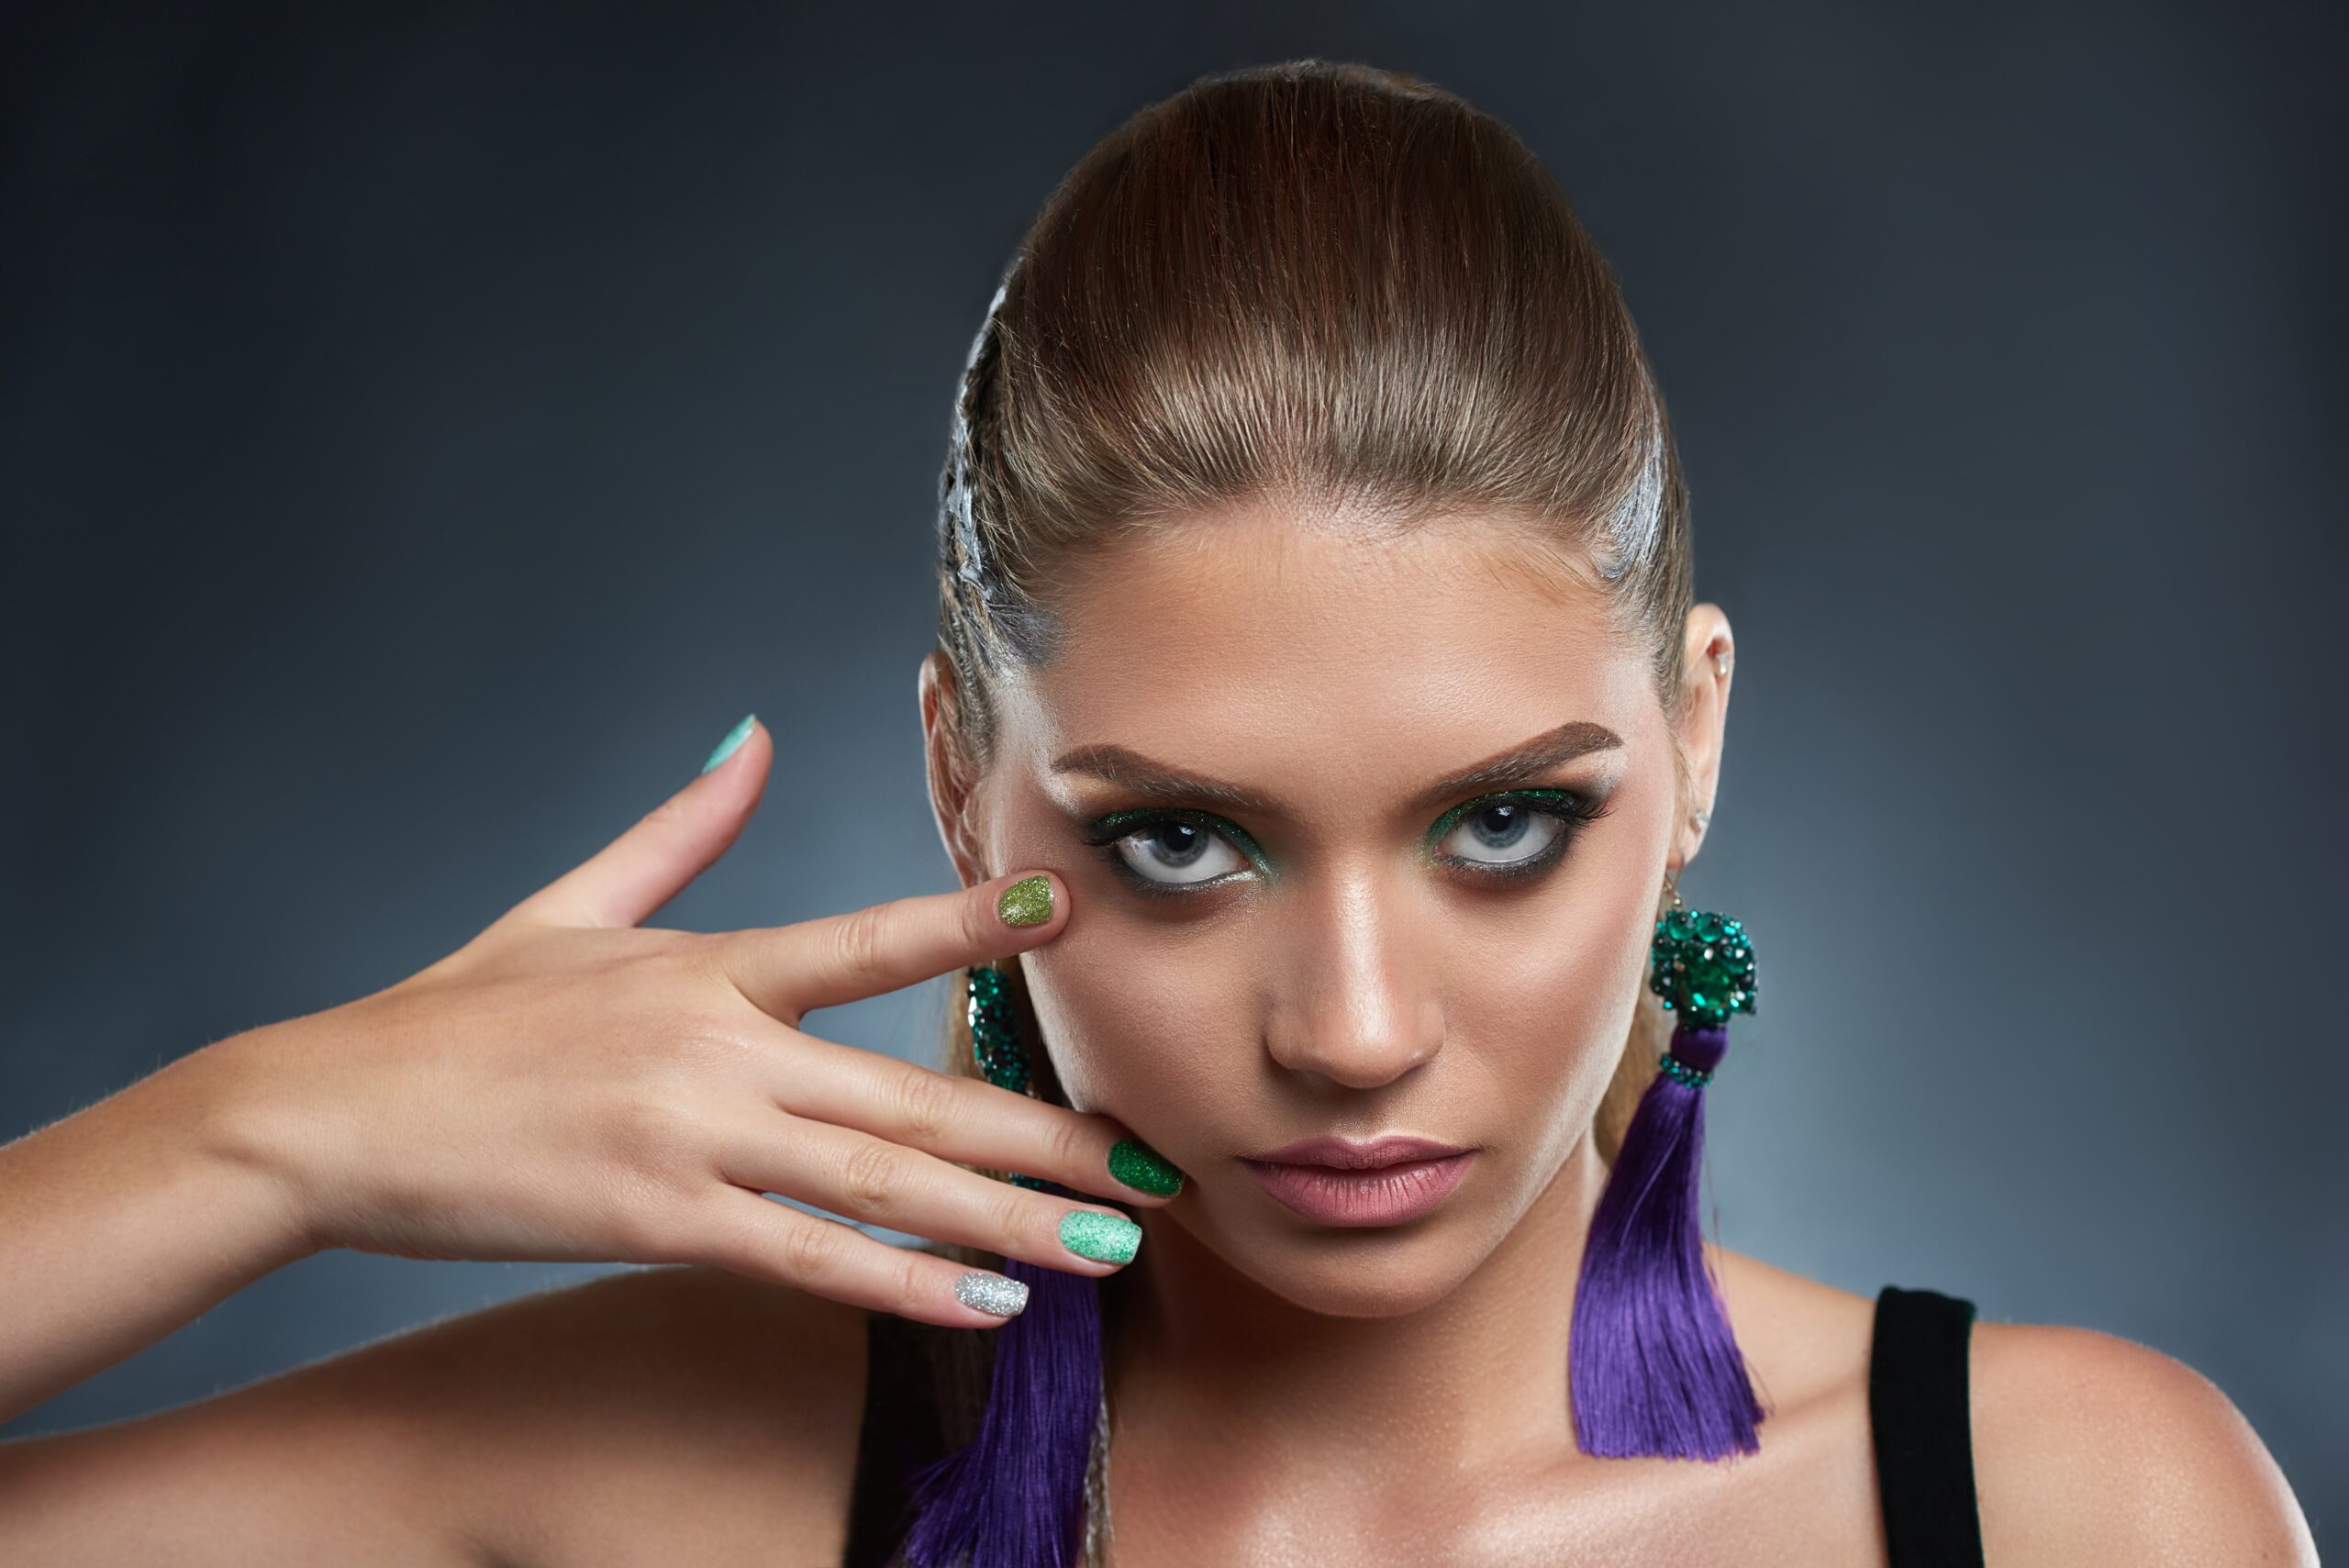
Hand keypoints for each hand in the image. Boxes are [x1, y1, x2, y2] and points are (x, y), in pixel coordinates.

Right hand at [200, 717, 1172, 1326]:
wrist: (324, 1115)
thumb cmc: (449, 1018)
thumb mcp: (567, 903)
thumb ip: (678, 830)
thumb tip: (750, 736)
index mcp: (707, 964)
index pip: (867, 937)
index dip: (972, 923)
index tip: (1068, 913)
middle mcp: (718, 1046)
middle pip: (914, 1092)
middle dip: (1046, 1137)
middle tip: (1153, 1165)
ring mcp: (691, 1137)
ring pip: (882, 1183)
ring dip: (1006, 1221)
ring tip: (1106, 1247)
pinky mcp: (655, 1221)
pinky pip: (805, 1258)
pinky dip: (900, 1282)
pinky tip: (983, 1303)